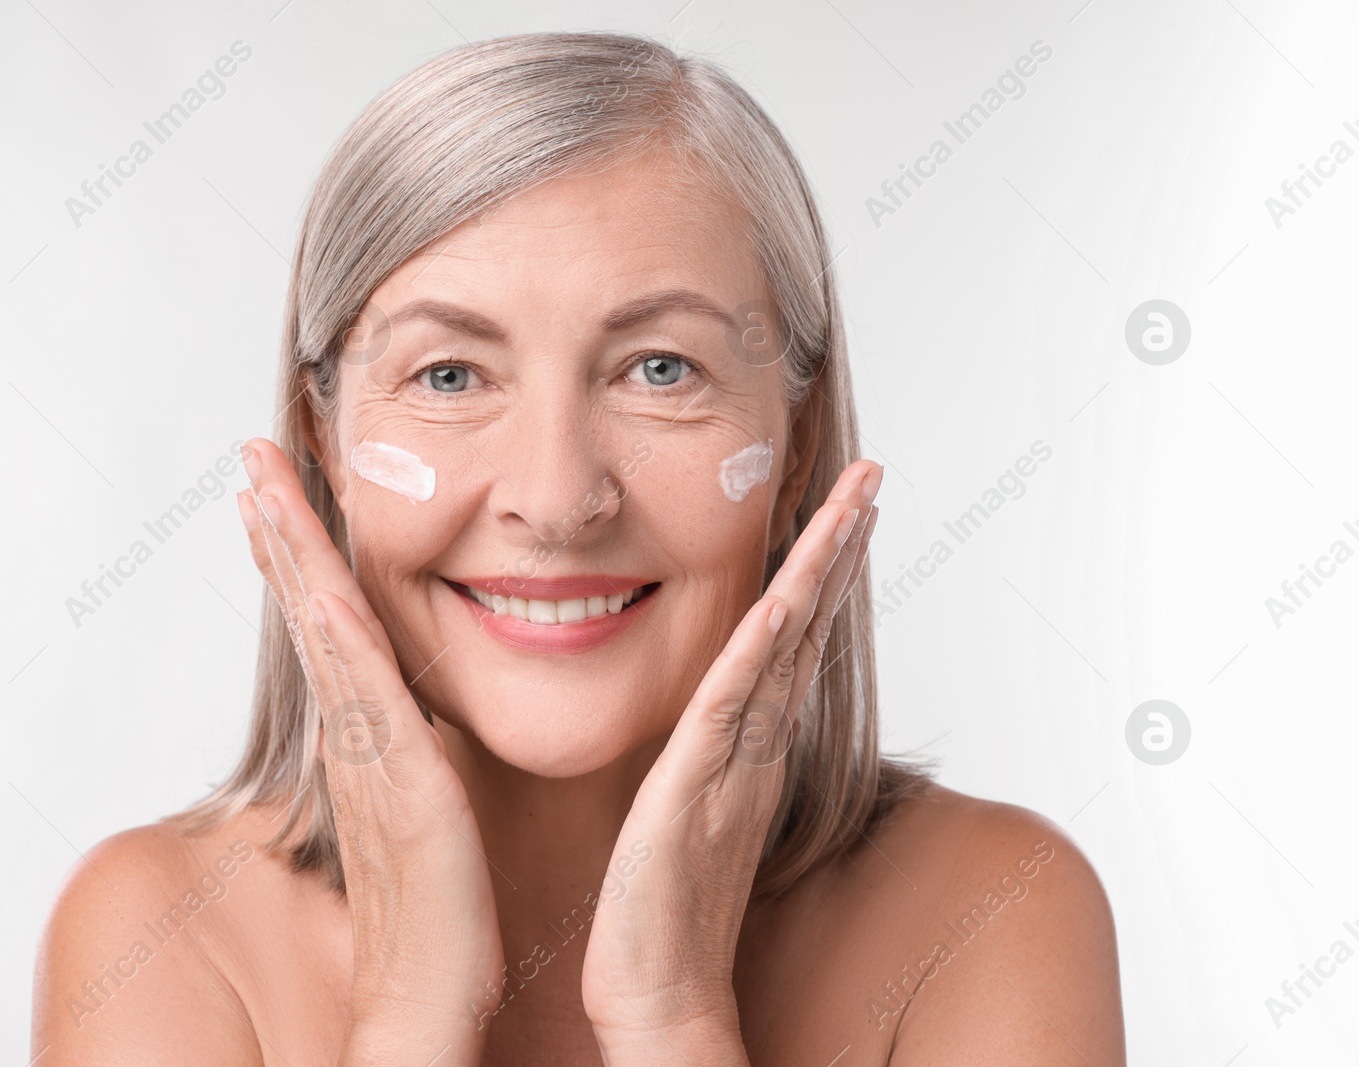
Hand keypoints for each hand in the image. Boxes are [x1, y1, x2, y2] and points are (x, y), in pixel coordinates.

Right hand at [236, 437, 505, 1064]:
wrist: (429, 997)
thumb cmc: (439, 913)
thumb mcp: (429, 808)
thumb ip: (412, 756)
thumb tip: (395, 721)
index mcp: (370, 736)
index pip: (331, 625)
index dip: (302, 558)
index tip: (280, 495)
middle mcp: (357, 734)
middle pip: (310, 610)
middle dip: (281, 530)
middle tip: (253, 458)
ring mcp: (370, 753)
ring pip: (324, 631)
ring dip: (293, 554)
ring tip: (262, 484)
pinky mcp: (401, 781)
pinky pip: (363, 689)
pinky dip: (338, 631)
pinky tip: (322, 581)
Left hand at [579, 462, 881, 1062]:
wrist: (658, 990)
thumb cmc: (664, 909)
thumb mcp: (686, 809)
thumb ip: (706, 756)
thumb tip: (713, 719)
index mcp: (749, 745)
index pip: (791, 639)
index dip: (821, 571)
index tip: (844, 510)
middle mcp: (756, 744)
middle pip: (807, 626)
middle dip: (839, 548)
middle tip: (871, 477)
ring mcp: (734, 761)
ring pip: (784, 647)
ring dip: (819, 571)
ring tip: (852, 504)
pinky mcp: (696, 785)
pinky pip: (734, 702)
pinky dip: (762, 646)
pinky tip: (785, 596)